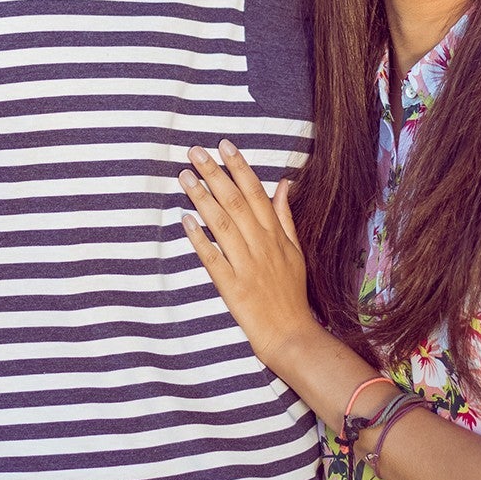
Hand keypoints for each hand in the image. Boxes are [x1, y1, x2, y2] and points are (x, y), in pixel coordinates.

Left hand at [178, 140, 320, 367]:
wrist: (290, 334)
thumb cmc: (291, 292)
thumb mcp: (295, 250)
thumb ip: (285, 216)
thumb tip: (283, 183)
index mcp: (275, 235)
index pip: (255, 192)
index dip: (239, 167)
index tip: (223, 145)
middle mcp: (261, 245)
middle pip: (235, 202)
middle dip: (214, 173)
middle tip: (194, 152)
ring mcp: (246, 265)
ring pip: (222, 225)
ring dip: (202, 199)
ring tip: (185, 177)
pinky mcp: (232, 286)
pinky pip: (212, 259)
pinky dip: (199, 239)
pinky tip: (185, 220)